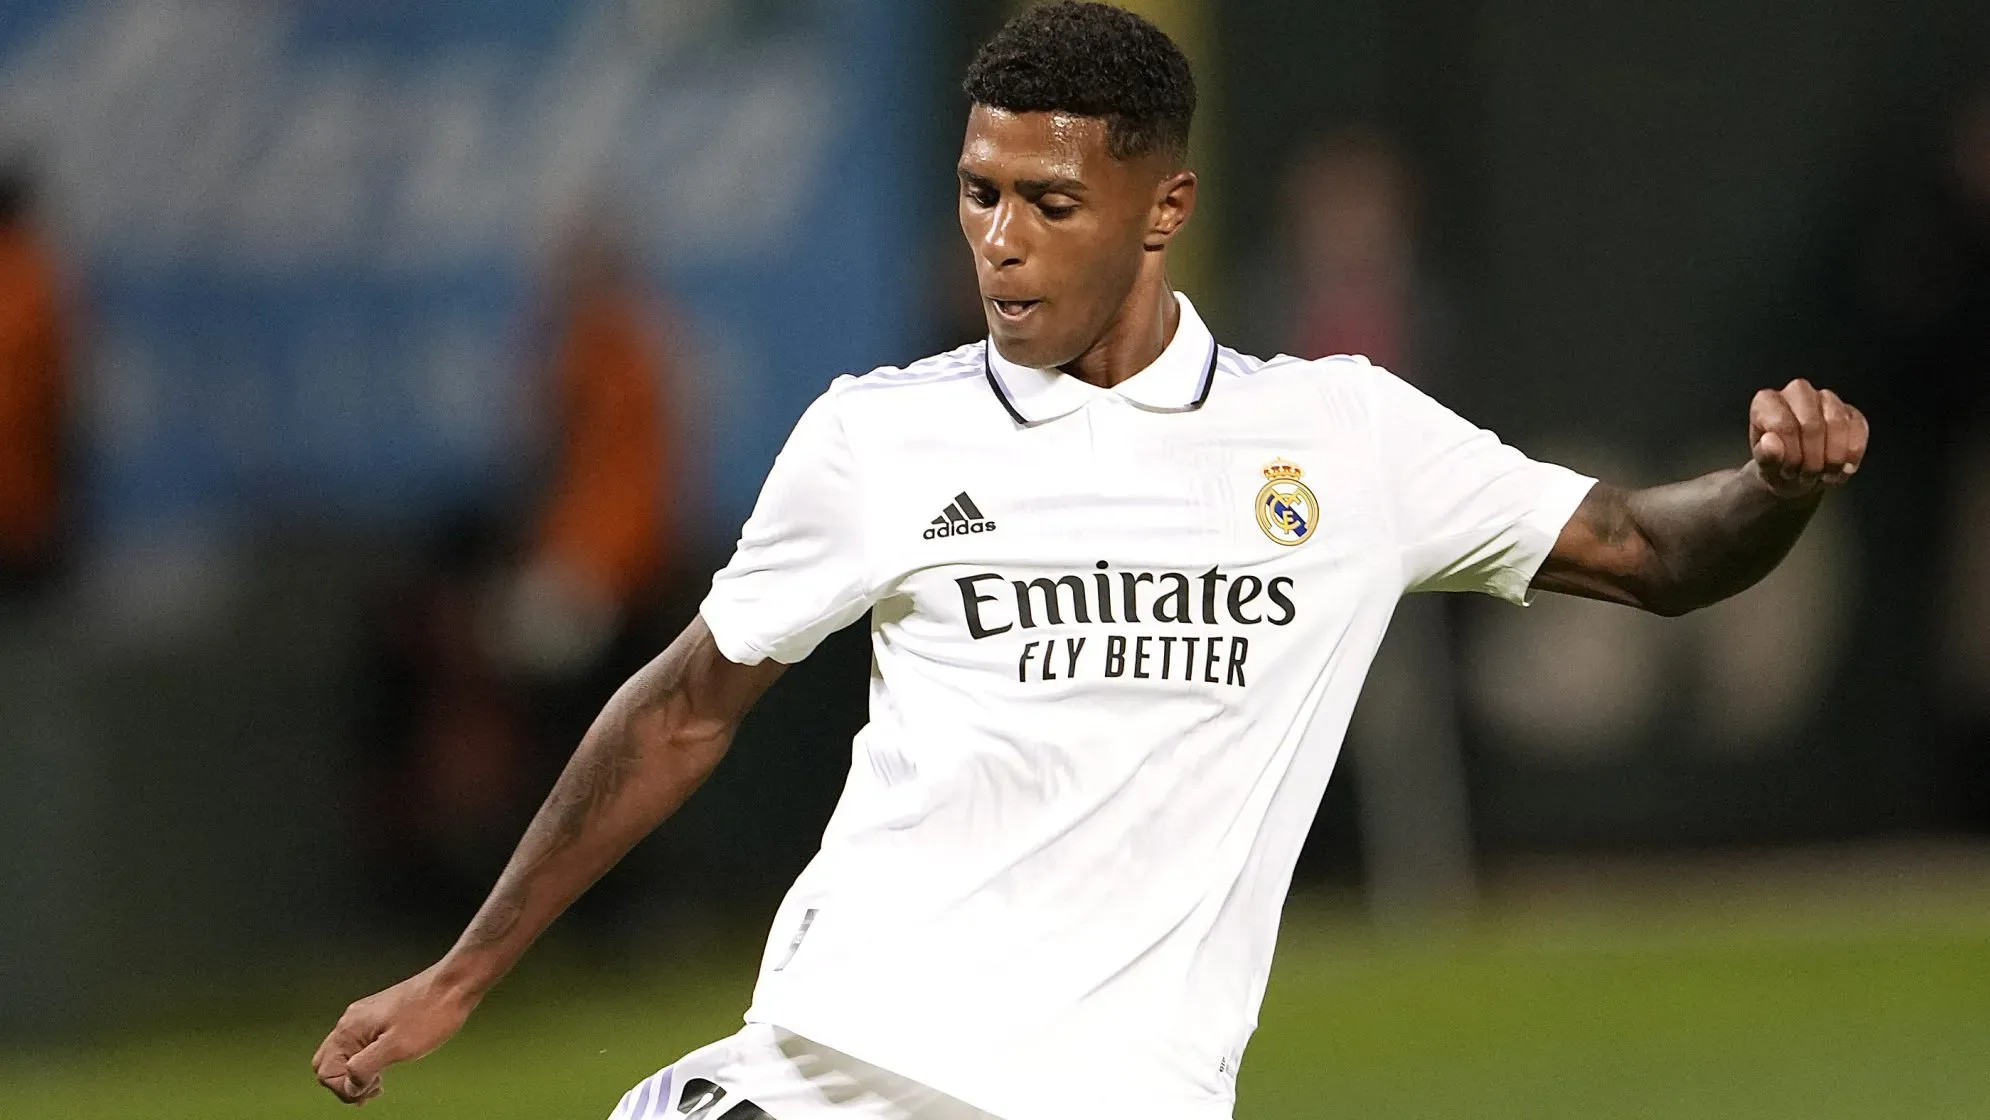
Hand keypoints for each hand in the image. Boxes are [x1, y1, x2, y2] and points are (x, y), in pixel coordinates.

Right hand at [312, 964, 480, 1104]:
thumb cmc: (430, 1013)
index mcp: (350, 1029)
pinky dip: (366, 1063)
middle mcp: (352, 1021)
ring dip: (356, 1074)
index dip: (345, 1088)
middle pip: (328, 1063)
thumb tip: (351, 1084)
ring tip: (379, 1084)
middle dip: (345, 1083)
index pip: (325, 1071)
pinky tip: (383, 1070)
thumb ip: (365, 1068)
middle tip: (371, 1090)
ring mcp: (365, 1018)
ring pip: (344, 1056)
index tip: (369, 1091)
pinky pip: (360, 1046)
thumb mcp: (396, 1047)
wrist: (454, 985)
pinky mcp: (379, 1018)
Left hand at [1747, 378, 1869, 497]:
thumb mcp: (1766, 468)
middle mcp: (1796, 392)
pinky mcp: (1849, 411)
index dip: (1789, 455)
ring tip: (1823, 474)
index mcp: (1766, 402)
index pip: (1782, 424)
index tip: (1788, 471)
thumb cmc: (1777, 466)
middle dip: (1812, 459)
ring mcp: (1825, 398)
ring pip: (1837, 422)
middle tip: (1806, 476)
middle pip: (1811, 424)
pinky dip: (1852, 453)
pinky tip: (1843, 469)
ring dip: (1833, 457)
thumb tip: (1770, 442)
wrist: (1797, 474)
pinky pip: (1858, 427)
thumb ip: (1765, 456)